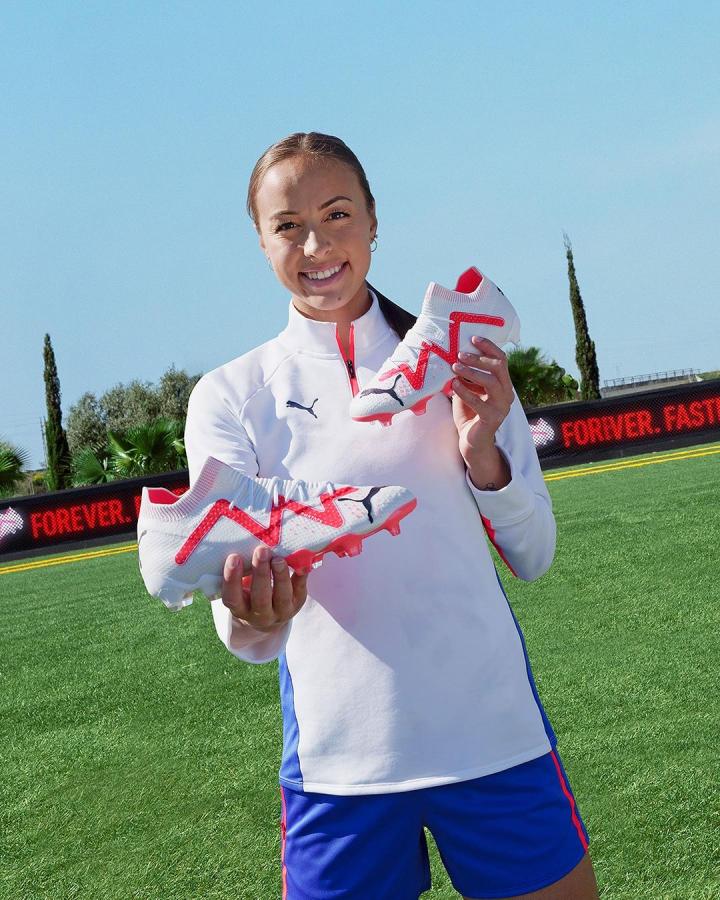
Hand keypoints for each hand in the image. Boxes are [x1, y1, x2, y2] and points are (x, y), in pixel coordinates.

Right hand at [221, 545, 308, 631]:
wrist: (269, 616)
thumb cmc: (250, 592)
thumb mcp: (240, 587)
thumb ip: (242, 569)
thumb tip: (245, 540)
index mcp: (240, 609)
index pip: (232, 597)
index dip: (232, 579)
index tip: (234, 557)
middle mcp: (260, 615)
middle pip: (260, 597)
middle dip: (261, 573)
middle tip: (261, 550)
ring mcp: (281, 611)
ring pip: (282, 596)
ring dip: (280, 575)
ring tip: (278, 558)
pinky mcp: (297, 603)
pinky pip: (300, 589)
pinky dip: (301, 576)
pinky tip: (301, 563)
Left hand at [450, 336, 513, 483]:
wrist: (471, 441)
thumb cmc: (468, 412)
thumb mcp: (467, 389)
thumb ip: (465, 375)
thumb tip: (453, 354)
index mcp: (503, 384)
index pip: (501, 360)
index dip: (489, 347)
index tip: (473, 338)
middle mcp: (507, 394)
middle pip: (499, 368)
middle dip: (479, 358)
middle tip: (460, 354)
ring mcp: (502, 407)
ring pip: (492, 382)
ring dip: (472, 372)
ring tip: (455, 367)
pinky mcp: (492, 419)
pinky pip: (479, 402)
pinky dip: (465, 391)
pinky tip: (453, 385)